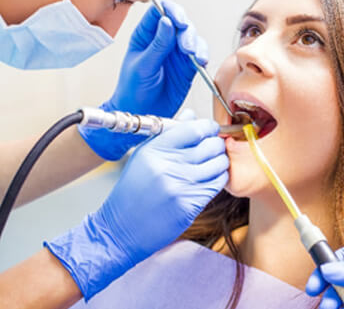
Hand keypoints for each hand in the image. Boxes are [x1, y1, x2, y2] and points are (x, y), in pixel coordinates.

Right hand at [45, 115, 227, 299]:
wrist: (122, 228)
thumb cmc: (133, 190)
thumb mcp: (144, 155)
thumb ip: (170, 133)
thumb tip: (192, 115)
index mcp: (155, 149)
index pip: (194, 128)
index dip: (208, 126)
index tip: (211, 128)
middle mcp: (168, 166)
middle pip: (211, 145)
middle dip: (217, 143)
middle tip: (214, 146)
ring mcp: (180, 186)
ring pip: (219, 164)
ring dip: (221, 161)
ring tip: (213, 163)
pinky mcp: (189, 205)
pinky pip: (217, 184)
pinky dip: (219, 178)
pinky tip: (211, 178)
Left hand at [79, 0, 207, 159]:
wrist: (140, 114)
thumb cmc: (132, 90)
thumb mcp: (142, 66)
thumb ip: (157, 45)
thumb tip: (166, 21)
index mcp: (146, 35)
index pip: (159, 12)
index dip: (171, 11)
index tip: (178, 20)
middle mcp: (163, 40)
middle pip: (180, 23)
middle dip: (186, 31)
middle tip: (186, 47)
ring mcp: (176, 53)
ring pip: (192, 37)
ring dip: (196, 44)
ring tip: (194, 56)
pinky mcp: (188, 66)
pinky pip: (199, 54)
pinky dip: (202, 55)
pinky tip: (200, 62)